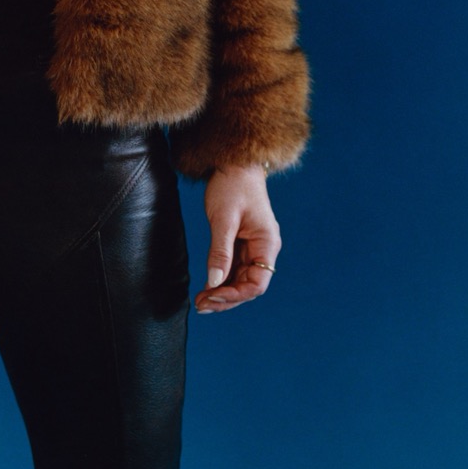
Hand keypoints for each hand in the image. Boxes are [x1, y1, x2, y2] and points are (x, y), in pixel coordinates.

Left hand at [194, 163, 281, 314]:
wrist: (235, 163)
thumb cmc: (232, 185)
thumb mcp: (224, 218)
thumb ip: (220, 251)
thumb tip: (214, 283)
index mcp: (267, 243)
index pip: (257, 283)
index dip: (235, 295)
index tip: (212, 296)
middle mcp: (264, 249)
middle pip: (248, 285)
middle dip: (226, 298)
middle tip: (201, 305)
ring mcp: (253, 247)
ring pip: (240, 279)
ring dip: (222, 292)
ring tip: (201, 301)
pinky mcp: (242, 243)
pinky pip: (234, 268)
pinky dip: (221, 279)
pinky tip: (207, 287)